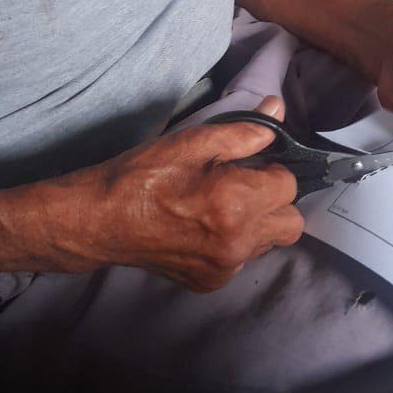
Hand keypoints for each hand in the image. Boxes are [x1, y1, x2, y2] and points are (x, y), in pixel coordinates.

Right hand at [61, 96, 301, 290]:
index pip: (289, 185)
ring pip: (269, 242)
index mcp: (236, 204)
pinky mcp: (210, 282)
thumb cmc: (142, 176)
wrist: (100, 221)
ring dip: (258, 222)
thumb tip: (278, 110)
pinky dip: (235, 242)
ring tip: (222, 205)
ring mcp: (224, 268)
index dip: (272, 168)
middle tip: (245, 185)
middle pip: (291, 222)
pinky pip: (243, 260)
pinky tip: (205, 226)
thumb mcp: (192, 141)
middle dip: (277, 200)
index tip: (249, 164)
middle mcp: (237, 243)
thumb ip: (243, 130)